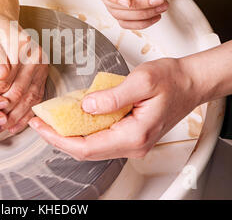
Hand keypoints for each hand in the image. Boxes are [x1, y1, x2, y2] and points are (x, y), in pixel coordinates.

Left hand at [0, 11, 48, 133]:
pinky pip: (35, 101)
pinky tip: (10, 127)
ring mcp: (41, 67)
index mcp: (22, 44)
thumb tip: (0, 73)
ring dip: (12, 119)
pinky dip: (23, 117)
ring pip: (28, 100)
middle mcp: (36, 56)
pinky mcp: (42, 77)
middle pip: (18, 91)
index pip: (5, 78)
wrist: (0, 19)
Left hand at [29, 58, 200, 159]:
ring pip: (93, 146)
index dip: (59, 139)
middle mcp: (133, 145)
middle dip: (59, 138)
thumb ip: (112, 97)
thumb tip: (85, 107)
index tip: (41, 127)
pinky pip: (101, 137)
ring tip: (51, 120)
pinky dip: (83, 129)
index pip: (87, 147)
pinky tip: (73, 116)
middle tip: (40, 123)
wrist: (191, 82)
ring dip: (70, 135)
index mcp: (134, 135)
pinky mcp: (131, 134)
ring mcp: (132, 142)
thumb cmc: (173, 80)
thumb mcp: (142, 81)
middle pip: (86, 151)